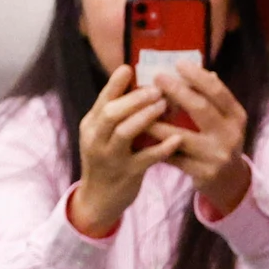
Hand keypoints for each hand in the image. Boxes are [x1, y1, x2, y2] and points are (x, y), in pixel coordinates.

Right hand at [69, 65, 181, 236]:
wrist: (98, 200)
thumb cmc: (107, 161)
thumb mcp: (103, 136)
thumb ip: (116, 114)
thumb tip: (138, 86)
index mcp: (91, 125)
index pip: (102, 100)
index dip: (115, 84)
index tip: (129, 68)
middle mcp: (96, 140)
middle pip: (112, 112)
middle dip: (135, 98)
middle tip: (157, 89)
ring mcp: (111, 158)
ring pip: (126, 132)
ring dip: (146, 116)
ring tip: (164, 105)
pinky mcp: (127, 174)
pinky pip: (146, 158)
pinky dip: (162, 148)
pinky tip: (177, 139)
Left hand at [145, 60, 251, 216]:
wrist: (229, 182)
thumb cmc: (221, 141)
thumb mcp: (225, 119)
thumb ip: (214, 98)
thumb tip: (202, 70)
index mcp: (237, 117)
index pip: (218, 91)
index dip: (197, 76)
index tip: (178, 63)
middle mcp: (230, 136)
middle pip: (200, 108)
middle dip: (176, 91)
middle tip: (156, 78)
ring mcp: (216, 156)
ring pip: (180, 136)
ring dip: (157, 121)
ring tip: (139, 108)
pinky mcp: (201, 173)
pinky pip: (173, 156)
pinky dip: (156, 145)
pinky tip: (142, 134)